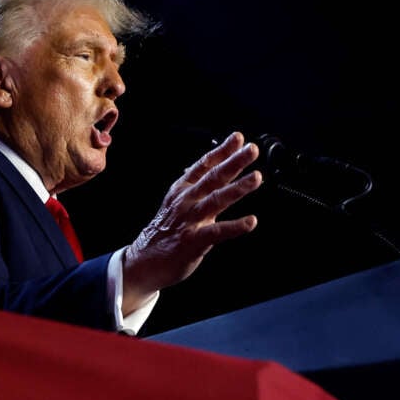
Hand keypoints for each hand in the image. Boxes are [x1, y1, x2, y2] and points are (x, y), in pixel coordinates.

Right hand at [121, 131, 261, 311]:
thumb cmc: (164, 233)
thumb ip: (197, 187)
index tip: (238, 138)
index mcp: (181, 191)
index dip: (221, 151)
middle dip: (234, 162)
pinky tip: (250, 222)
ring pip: (216, 200)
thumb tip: (215, 169)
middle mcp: (185, 202)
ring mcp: (189, 221)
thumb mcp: (175, 203)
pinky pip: (217, 232)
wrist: (143, 261)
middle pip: (212, 178)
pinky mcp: (193, 241)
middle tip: (251, 150)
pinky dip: (234, 227)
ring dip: (237, 188)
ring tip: (256, 178)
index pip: (203, 166)